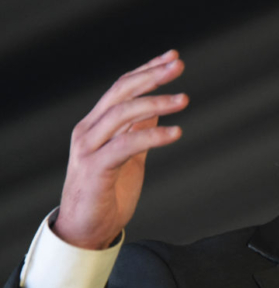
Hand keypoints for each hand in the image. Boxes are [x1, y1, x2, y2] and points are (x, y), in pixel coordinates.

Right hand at [55, 50, 188, 248]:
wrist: (85, 230)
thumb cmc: (107, 193)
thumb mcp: (128, 155)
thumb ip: (138, 131)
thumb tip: (157, 110)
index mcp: (97, 124)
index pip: (122, 87)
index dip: (147, 69)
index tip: (172, 57)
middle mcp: (89, 130)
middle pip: (121, 92)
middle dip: (152, 75)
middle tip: (179, 65)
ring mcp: (89, 149)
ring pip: (122, 114)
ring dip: (155, 103)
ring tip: (184, 99)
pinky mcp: (95, 169)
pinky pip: (126, 145)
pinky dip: (152, 137)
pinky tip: (176, 133)